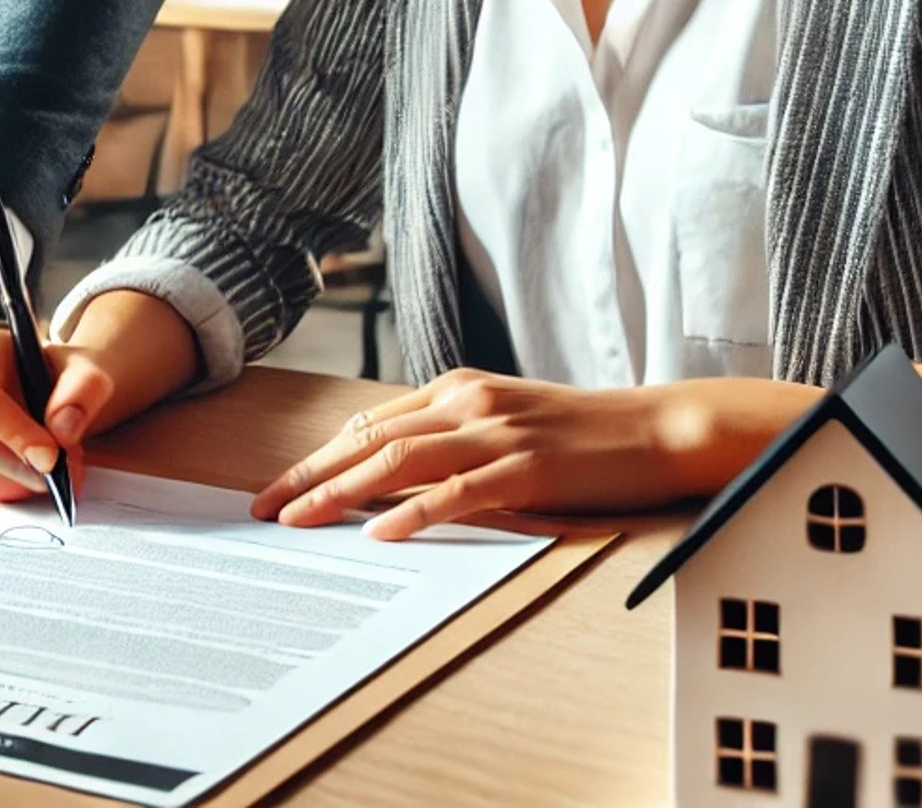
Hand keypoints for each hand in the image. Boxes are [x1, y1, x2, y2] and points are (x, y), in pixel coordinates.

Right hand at [0, 289, 200, 503]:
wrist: (72, 386)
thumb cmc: (76, 372)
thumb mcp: (95, 368)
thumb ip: (86, 387)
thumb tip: (65, 426)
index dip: (14, 433)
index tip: (54, 458)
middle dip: (23, 463)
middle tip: (71, 468)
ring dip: (24, 479)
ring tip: (64, 466)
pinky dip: (18, 488)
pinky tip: (45, 474)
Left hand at [250, 369, 818, 540]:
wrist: (656, 428)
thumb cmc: (579, 435)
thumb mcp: (503, 425)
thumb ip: (451, 440)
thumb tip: (391, 471)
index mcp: (457, 390)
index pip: (368, 424)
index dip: (317, 457)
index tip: (277, 487)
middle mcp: (467, 401)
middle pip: (369, 439)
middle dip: (311, 475)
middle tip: (266, 510)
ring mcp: (496, 431)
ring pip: (400, 459)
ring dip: (343, 491)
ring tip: (301, 519)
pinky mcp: (527, 466)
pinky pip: (460, 490)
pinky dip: (416, 510)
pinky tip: (384, 531)